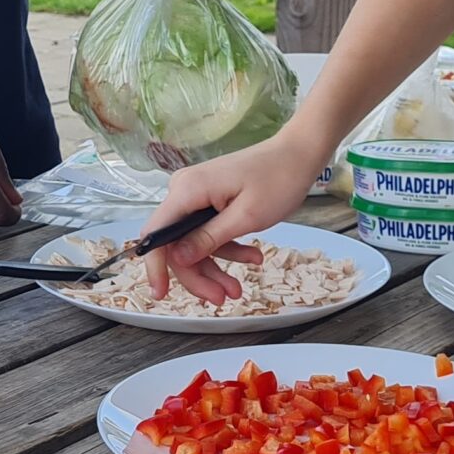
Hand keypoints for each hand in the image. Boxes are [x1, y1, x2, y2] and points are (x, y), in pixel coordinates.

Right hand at [140, 128, 326, 302]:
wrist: (298, 155)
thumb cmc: (277, 180)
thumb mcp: (245, 217)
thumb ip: (209, 239)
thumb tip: (177, 259)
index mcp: (187, 190)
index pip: (156, 233)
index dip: (155, 266)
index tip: (160, 294)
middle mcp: (185, 190)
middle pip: (177, 244)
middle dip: (198, 274)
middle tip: (223, 297)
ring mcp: (197, 195)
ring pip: (194, 243)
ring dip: (216, 267)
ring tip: (239, 288)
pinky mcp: (210, 199)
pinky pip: (208, 231)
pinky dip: (227, 249)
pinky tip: (252, 258)